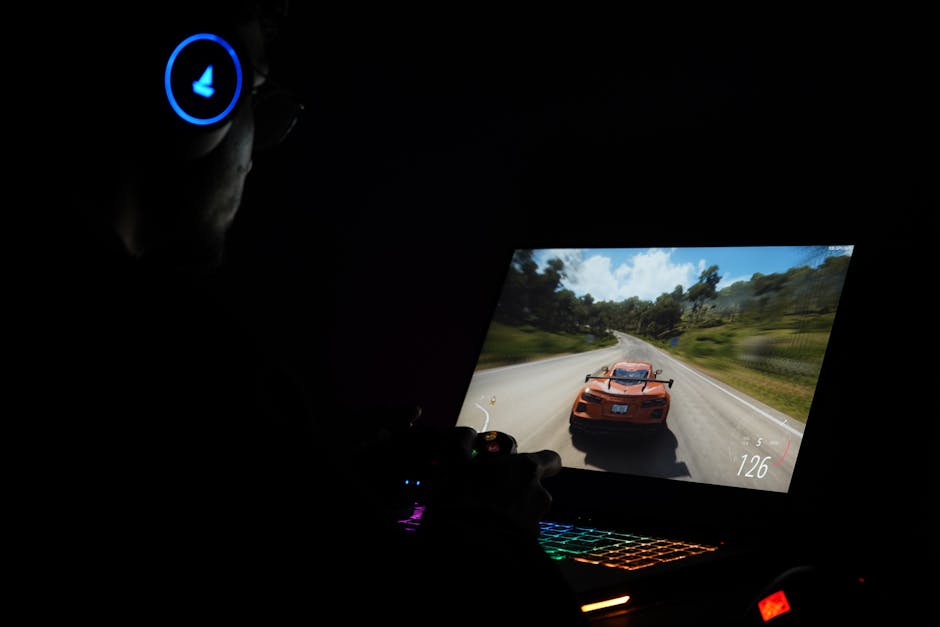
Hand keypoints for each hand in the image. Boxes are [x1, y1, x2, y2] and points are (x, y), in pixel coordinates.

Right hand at [436, 426, 561, 536]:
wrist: (475, 546)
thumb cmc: (468, 497)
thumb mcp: (456, 463)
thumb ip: (463, 442)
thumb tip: (468, 434)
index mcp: (527, 469)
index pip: (551, 459)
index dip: (542, 461)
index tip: (526, 464)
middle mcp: (539, 494)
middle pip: (537, 488)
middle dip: (520, 489)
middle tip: (494, 491)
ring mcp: (535, 522)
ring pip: (528, 511)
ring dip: (513, 511)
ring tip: (486, 515)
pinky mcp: (528, 545)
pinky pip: (519, 533)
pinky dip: (507, 531)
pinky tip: (487, 532)